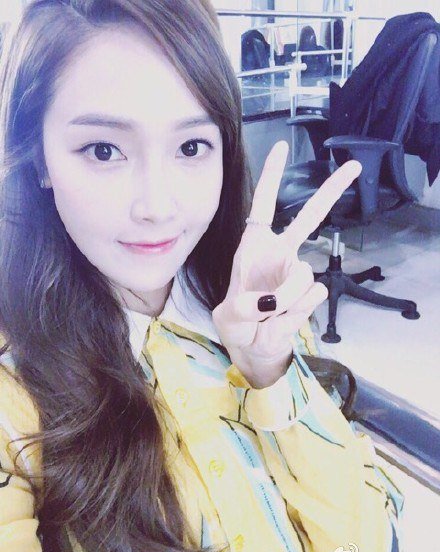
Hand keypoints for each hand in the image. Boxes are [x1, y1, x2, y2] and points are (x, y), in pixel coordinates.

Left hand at [212, 140, 361, 388]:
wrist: (253, 346)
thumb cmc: (235, 323)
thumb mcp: (228, 316)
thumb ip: (244, 307)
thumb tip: (271, 301)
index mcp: (254, 245)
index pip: (263, 204)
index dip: (271, 176)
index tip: (281, 147)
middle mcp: (280, 252)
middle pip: (310, 217)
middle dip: (332, 191)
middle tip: (354, 166)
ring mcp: (296, 272)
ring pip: (304, 274)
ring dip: (285, 298)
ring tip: (266, 314)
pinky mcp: (309, 293)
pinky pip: (312, 296)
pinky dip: (294, 312)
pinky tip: (281, 319)